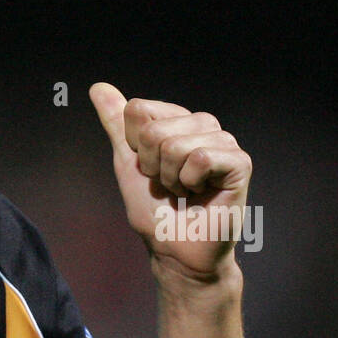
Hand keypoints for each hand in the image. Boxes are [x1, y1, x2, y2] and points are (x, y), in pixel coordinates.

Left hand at [88, 82, 252, 279]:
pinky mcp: (239, 162)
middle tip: (168, 185)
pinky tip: (200, 193)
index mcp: (177, 121)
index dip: (134, 147)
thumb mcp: (128, 163)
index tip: (149, 170)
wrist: (175, 251)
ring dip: (170, 178)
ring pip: (175, 144)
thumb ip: (117, 125)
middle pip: (153, 128)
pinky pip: (200, 158)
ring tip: (184, 191)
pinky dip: (190, 183)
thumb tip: (98, 87)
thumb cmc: (154, 211)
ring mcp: (224, 142)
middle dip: (151, 165)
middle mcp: (202, 125)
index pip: (138, 109)